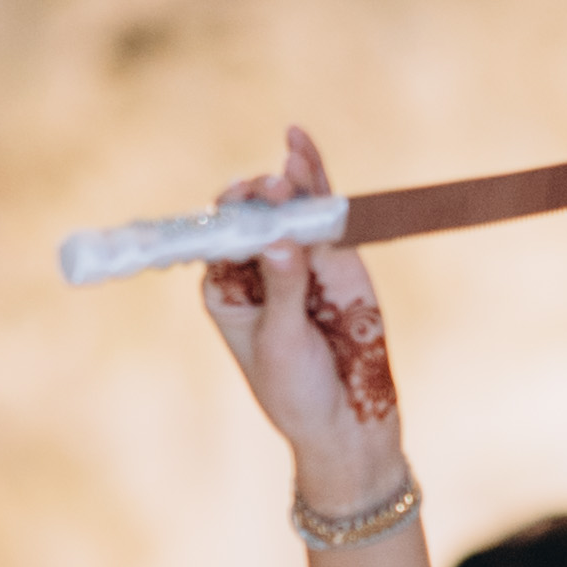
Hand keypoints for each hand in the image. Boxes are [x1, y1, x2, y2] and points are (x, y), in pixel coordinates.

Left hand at [200, 125, 404, 504]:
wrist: (347, 422)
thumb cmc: (297, 391)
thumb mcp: (282, 344)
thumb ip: (284, 290)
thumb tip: (280, 241)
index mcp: (227, 289)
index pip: (219, 238)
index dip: (228, 216)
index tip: (239, 202)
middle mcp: (259, 268)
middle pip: (253, 215)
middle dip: (259, 198)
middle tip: (270, 190)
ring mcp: (299, 260)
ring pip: (289, 207)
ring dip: (288, 181)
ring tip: (290, 160)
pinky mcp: (337, 259)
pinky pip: (324, 213)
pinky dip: (315, 181)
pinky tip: (298, 144)